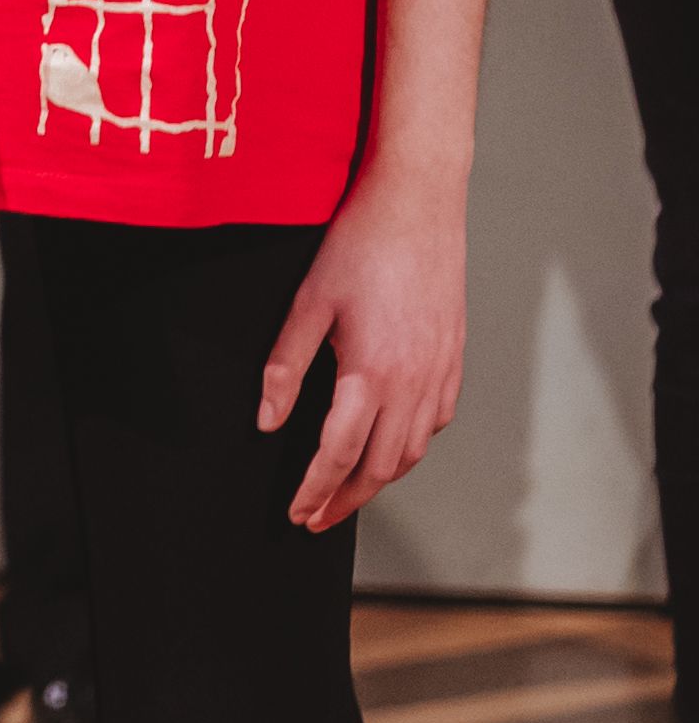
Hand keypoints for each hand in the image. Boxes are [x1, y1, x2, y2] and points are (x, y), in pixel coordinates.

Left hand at [261, 158, 466, 533]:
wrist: (419, 202)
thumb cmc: (360, 244)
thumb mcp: (308, 302)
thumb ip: (285, 367)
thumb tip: (268, 422)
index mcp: (372, 373)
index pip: (339, 454)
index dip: (316, 490)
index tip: (297, 514)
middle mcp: (414, 383)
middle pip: (380, 467)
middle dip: (346, 500)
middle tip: (317, 519)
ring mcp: (440, 374)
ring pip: (412, 451)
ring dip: (379, 479)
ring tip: (347, 491)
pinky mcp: (454, 360)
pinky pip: (434, 423)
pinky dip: (409, 446)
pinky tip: (388, 444)